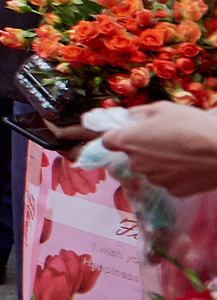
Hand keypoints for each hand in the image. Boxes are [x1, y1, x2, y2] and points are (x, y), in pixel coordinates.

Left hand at [102, 100, 216, 196]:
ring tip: (182, 151)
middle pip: (133, 155)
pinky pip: (169, 180)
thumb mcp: (164, 108)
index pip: (107, 141)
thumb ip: (140, 112)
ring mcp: (155, 179)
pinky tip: (191, 165)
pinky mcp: (174, 191)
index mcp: (129, 141)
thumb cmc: (192, 126)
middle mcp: (137, 163)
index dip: (116, 135)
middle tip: (165, 138)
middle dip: (144, 147)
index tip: (128, 132)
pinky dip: (176, 174)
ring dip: (160, 162)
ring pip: (151, 169)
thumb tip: (129, 116)